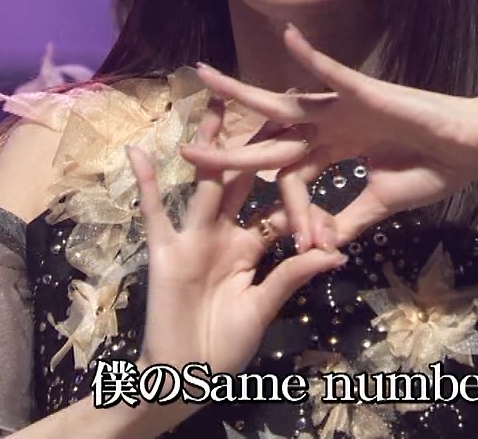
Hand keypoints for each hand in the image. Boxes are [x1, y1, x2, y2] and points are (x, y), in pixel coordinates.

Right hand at [131, 100, 345, 377]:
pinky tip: (139, 151)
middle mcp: (224, 232)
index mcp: (251, 246)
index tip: (321, 148)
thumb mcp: (264, 307)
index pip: (281, 208)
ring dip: (208, 145)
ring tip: (213, 105)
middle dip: (259, 143)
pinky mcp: (166, 249)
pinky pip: (154, 211)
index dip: (301, 189)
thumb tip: (337, 254)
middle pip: (245, 179)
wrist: (186, 375)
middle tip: (274, 102)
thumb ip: (292, 276)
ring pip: (205, 182)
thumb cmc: (226, 346)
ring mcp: (194, 237)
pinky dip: (146, 183)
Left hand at [186, 25, 477, 248]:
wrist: (472, 148)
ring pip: (282, 102)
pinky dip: (309, 55)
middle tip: (186, 151)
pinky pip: (331, 71)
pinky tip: (287, 37)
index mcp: (331, 151)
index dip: (282, 209)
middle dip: (228, 147)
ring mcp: (342, 107)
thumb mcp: (381, 202)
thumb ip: (348, 218)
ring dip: (243, 92)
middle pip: (268, 138)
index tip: (285, 242)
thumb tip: (322, 249)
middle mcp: (328, 126)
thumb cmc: (432, 169)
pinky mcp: (364, 92)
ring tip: (205, 78)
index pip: (289, 177)